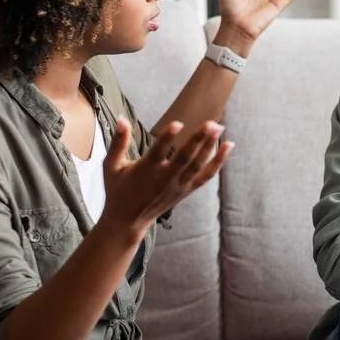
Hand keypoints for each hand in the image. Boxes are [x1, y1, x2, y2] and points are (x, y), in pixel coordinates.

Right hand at [98, 117, 232, 239]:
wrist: (128, 222)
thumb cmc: (117, 190)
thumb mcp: (110, 167)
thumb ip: (118, 142)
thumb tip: (122, 118)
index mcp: (145, 171)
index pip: (158, 152)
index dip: (167, 138)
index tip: (178, 123)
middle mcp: (164, 179)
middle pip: (184, 158)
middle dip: (198, 140)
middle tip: (211, 123)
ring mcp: (178, 186)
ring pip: (198, 165)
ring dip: (210, 147)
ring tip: (219, 127)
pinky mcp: (187, 190)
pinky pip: (206, 175)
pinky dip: (219, 162)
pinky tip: (229, 146)